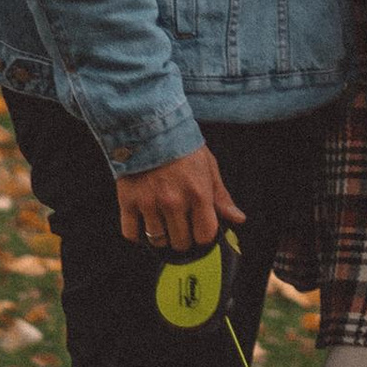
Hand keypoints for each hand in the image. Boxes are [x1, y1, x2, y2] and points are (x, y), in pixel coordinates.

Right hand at [117, 146, 245, 253]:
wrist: (147, 124)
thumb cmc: (181, 144)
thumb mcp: (208, 166)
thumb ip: (221, 196)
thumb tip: (238, 219)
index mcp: (198, 194)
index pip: (205, 235)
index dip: (203, 236)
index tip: (200, 230)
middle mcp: (174, 202)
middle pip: (181, 242)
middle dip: (183, 237)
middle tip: (180, 225)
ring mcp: (149, 203)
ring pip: (157, 240)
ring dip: (161, 236)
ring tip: (162, 223)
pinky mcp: (128, 201)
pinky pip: (132, 233)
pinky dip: (137, 235)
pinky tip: (143, 224)